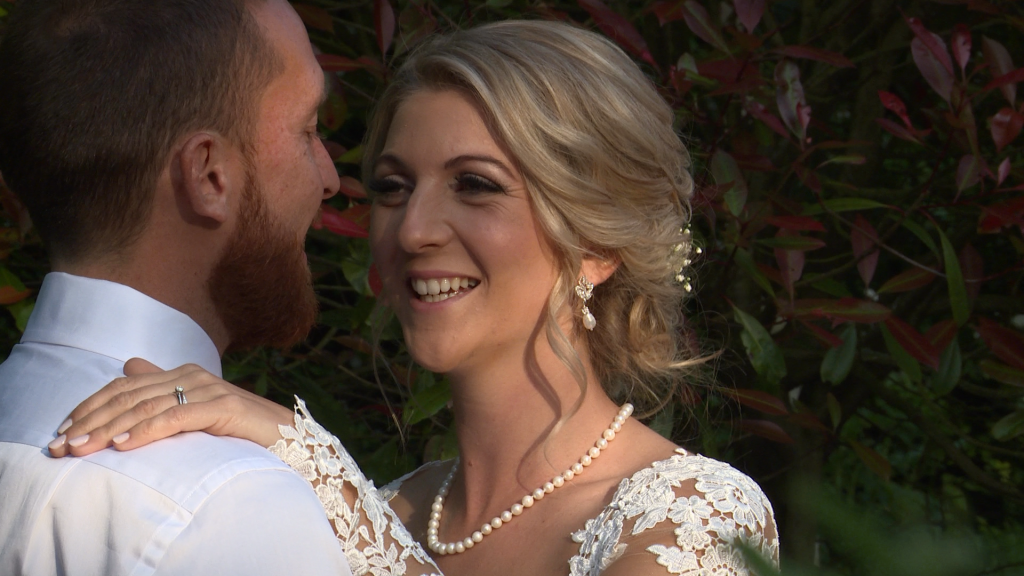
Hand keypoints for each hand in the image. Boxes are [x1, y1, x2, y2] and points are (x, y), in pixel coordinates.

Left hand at [48, 358, 294, 457]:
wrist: (291, 437)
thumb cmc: (241, 428)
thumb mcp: (197, 408)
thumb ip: (165, 389)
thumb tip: (129, 366)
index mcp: (182, 373)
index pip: (124, 386)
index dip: (90, 406)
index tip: (62, 430)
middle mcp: (192, 375)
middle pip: (129, 396)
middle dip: (91, 421)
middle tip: (61, 445)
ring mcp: (208, 389)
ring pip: (147, 407)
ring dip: (110, 429)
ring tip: (83, 447)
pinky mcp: (223, 407)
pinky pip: (177, 417)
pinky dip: (147, 431)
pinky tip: (124, 445)